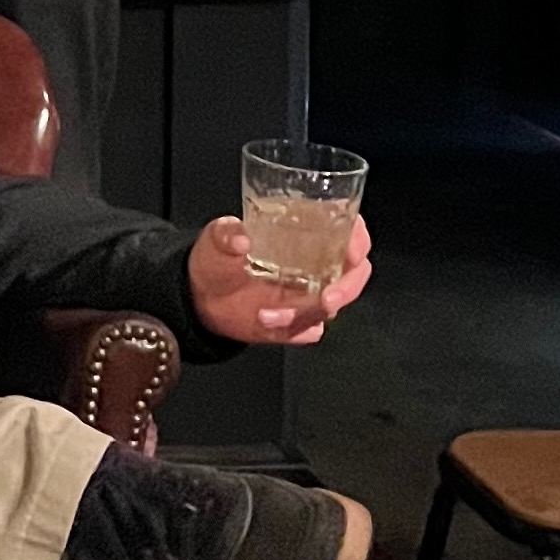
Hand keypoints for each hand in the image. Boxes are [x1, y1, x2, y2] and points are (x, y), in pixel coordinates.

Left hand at [186, 213, 372, 345]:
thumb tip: (240, 239)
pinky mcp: (302, 321)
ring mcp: (311, 294)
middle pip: (355, 273)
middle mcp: (315, 263)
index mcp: (303, 233)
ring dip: (306, 312)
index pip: (347, 230)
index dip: (357, 238)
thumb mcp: (216, 238)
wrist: (202, 298)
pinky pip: (312, 329)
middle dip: (347, 288)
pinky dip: (294, 329)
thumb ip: (226, 234)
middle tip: (326, 298)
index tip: (352, 253)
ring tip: (265, 314)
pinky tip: (267, 322)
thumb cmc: (216, 259)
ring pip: (333, 306)